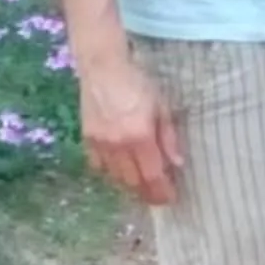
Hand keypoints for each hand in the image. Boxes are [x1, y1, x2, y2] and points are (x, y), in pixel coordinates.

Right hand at [77, 49, 182, 205]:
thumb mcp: (161, 107)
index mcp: (140, 137)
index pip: (152, 176)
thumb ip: (168, 137)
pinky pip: (98, 166)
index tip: (170, 198)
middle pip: (133, 182)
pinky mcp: (87, 139)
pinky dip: (111, 173)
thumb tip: (177, 163)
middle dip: (147, 192)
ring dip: (130, 185)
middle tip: (158, 195)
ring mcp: (100, 144)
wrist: (103, 67)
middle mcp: (118, 145)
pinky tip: (121, 170)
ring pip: (115, 177)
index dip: (162, 192)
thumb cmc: (138, 83)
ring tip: (142, 184)